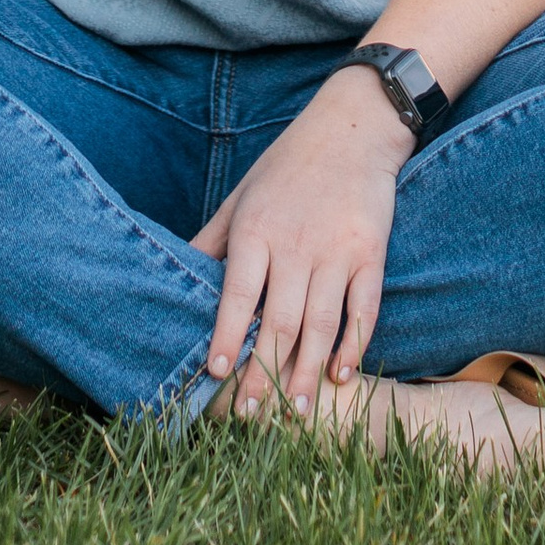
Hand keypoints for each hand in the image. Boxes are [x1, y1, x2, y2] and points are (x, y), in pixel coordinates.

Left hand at [193, 67, 411, 417]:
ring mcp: (337, 250)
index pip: (237, 294)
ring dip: (308, 372)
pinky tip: (342, 375)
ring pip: (321, 323)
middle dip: (264, 374)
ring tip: (297, 414)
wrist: (352, 127)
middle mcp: (296, 243)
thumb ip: (212, 241)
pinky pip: (364, 308)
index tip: (216, 375)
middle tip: (253, 417)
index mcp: (257, 229)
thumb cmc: (286, 166)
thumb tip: (171, 279)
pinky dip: (353, 345)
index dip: (228, 336)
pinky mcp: (372, 253)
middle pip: (279, 321)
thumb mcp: (241, 197)